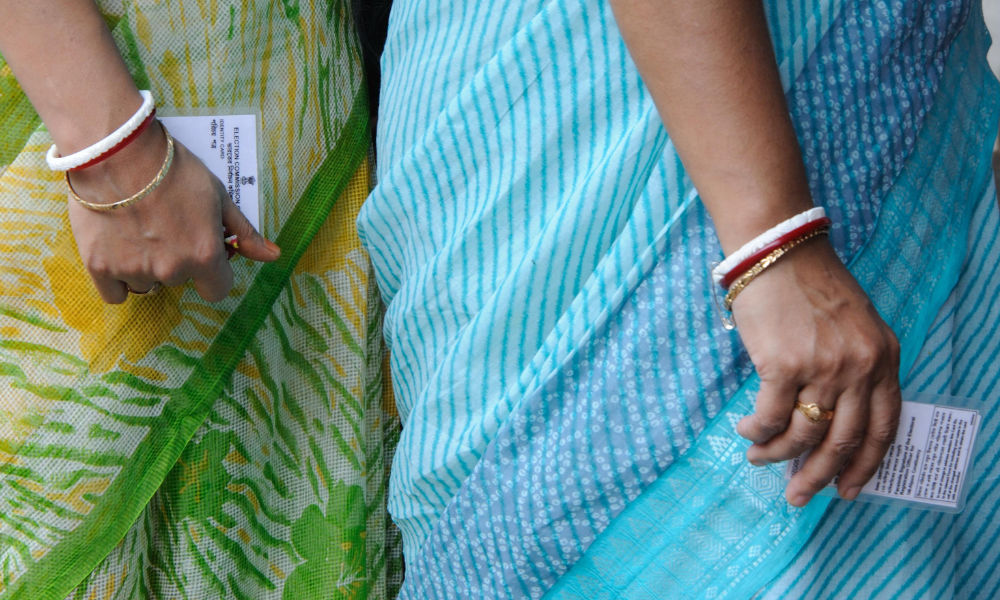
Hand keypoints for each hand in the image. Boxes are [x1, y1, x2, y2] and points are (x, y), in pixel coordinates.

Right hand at [66, 122, 279, 303]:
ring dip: (145, 267)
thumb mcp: (218, 196)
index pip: (217, 289)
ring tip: (136, 231)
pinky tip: (116, 250)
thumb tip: (273, 256)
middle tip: (163, 226)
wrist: (116, 151)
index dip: (212, 272)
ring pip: (146, 285)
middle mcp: (171, 270)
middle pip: (179, 280)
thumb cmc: (172, 169)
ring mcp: (134, 270)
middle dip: (176, 260)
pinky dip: (116, 277)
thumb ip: (244, 232)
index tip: (201, 253)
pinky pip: (115, 292)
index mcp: (204, 255)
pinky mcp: (98, 266)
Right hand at [732, 238, 900, 506]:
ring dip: (777, 455)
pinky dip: (756, 431)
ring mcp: (823, 368)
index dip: (865, 466)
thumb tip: (828, 420)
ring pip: (803, 434)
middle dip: (818, 476)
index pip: (883, 428)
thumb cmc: (809, 283)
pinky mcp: (783, 365)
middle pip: (843, 441)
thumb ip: (855, 367)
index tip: (847, 490)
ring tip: (758, 457)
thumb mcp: (854, 325)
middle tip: (798, 496)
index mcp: (883, 358)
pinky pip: (770, 417)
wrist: (777, 251)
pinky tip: (746, 431)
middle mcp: (859, 367)